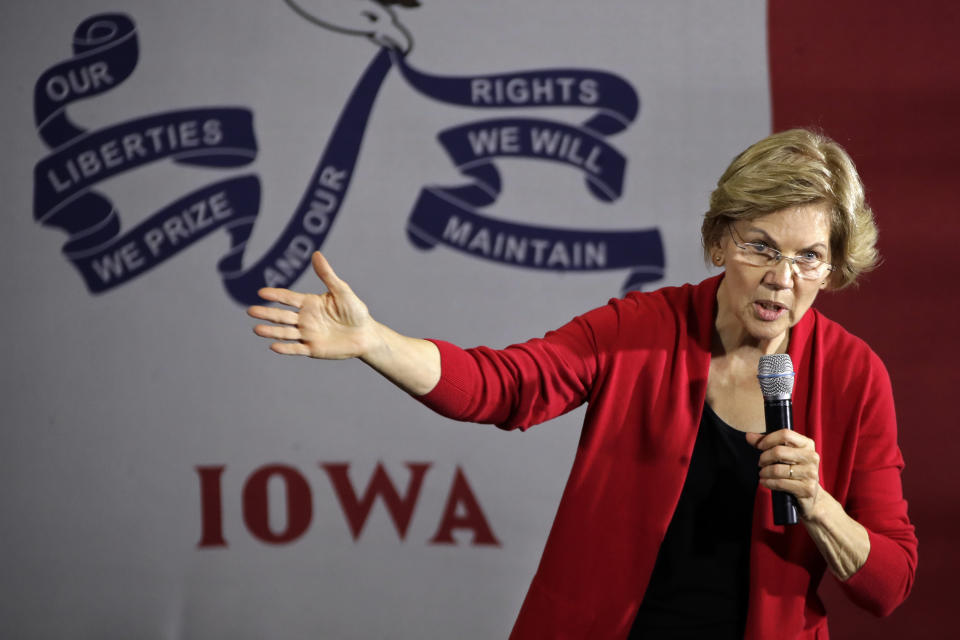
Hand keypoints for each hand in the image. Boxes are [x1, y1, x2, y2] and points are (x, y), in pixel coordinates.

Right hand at [247, 252, 377, 358]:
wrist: (366, 334)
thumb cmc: (355, 311)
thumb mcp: (342, 291)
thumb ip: (327, 275)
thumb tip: (316, 254)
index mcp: (309, 303)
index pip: (288, 298)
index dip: (275, 296)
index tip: (261, 293)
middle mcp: (305, 319)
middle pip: (282, 316)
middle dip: (266, 313)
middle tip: (251, 311)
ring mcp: (307, 334)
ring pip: (285, 332)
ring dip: (271, 331)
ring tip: (257, 329)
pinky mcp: (313, 349)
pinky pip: (297, 348)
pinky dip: (286, 348)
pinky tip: (274, 346)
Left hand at [745, 429, 821, 518]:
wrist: (811, 495)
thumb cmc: (795, 470)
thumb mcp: (785, 454)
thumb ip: (767, 443)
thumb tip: (749, 436)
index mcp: (807, 444)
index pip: (785, 434)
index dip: (768, 439)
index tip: (759, 446)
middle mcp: (812, 457)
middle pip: (779, 451)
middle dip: (764, 458)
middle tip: (760, 463)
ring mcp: (811, 473)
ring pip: (777, 469)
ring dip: (765, 472)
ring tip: (762, 473)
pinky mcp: (807, 488)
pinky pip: (780, 483)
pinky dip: (768, 482)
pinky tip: (764, 482)